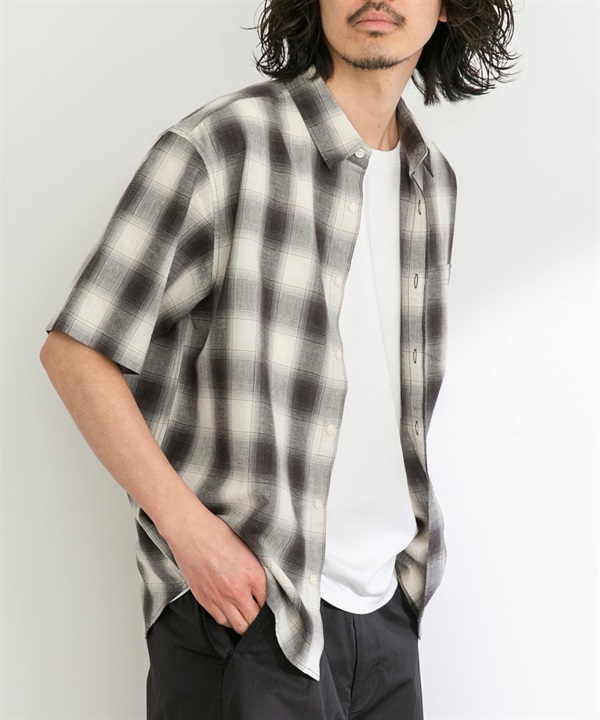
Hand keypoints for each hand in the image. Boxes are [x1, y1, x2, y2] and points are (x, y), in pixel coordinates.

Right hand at [162, 502, 267, 634]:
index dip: (264, 603)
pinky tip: (229, 614)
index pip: (266, 601)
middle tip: (255, 615)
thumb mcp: (246, 549)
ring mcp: (221, 598)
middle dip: (256, 619)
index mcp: (254, 575)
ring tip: (243, 617)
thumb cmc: (217, 534)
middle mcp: (239, 590)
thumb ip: (254, 571)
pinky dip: (228, 621)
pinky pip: (221, 621)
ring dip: (243, 624)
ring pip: (238, 626)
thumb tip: (257, 587)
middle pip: (254, 619)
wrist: (191, 532)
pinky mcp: (205, 600)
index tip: (261, 601)